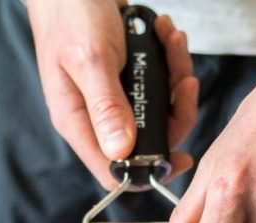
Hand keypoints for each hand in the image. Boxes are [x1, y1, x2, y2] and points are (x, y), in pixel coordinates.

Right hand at [26, 0, 197, 188]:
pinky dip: (170, 58)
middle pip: (148, 141)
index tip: (181, 158)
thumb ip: (107, 107)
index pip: (113, 170)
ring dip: (176, 76)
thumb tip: (122, 153)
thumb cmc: (70, 11)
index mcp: (78, 122)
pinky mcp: (126, 75)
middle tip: (185, 81)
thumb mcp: (91, 60)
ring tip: (173, 40)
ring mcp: (113, 96)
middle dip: (176, 112)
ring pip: (159, 109)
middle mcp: (96, 115)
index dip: (148, 173)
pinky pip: (159, 81)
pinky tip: (164, 31)